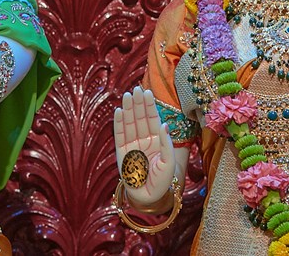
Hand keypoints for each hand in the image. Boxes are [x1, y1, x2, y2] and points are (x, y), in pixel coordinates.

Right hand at [113, 87, 176, 206]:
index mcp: (156, 140)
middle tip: (135, 89)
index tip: (146, 92)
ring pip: (129, 123)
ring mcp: (132, 145)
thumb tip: (163, 123)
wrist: (149, 198)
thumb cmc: (162, 181)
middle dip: (138, 103)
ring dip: (128, 109)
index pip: (152, 119)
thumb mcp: (169, 162)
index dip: (149, 106)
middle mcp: (144, 140)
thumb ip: (166, 143)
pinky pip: (120, 135)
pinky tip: (119, 111)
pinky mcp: (122, 153)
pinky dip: (119, 123)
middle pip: (140, 118)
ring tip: (127, 96)